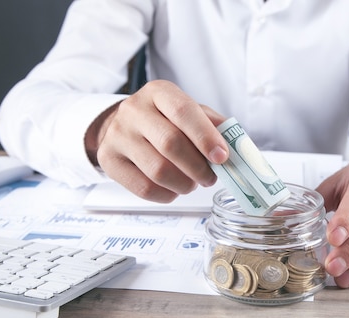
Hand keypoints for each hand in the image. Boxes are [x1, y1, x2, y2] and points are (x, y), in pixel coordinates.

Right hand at [85, 80, 228, 201]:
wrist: (126, 128)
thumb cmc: (166, 122)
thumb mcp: (192, 114)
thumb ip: (215, 126)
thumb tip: (240, 148)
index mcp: (158, 92)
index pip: (184, 111)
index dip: (206, 137)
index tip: (222, 157)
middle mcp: (133, 110)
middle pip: (171, 144)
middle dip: (198, 167)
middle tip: (210, 177)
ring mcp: (117, 135)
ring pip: (157, 170)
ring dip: (184, 184)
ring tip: (192, 183)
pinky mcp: (109, 160)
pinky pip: (143, 188)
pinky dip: (167, 195)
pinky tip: (174, 189)